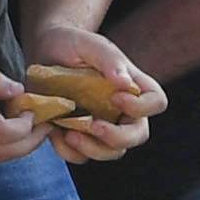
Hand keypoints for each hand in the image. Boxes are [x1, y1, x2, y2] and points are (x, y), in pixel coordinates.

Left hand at [22, 23, 166, 163]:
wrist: (42, 51)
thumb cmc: (72, 43)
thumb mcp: (89, 44)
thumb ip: (109, 59)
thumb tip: (125, 84)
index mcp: (132, 86)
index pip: (156, 102)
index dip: (142, 107)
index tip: (115, 97)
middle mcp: (122, 110)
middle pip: (138, 135)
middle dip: (118, 137)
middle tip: (94, 126)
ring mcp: (102, 125)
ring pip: (112, 152)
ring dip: (93, 149)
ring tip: (69, 133)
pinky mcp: (79, 136)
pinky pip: (81, 157)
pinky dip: (69, 151)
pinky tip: (55, 133)